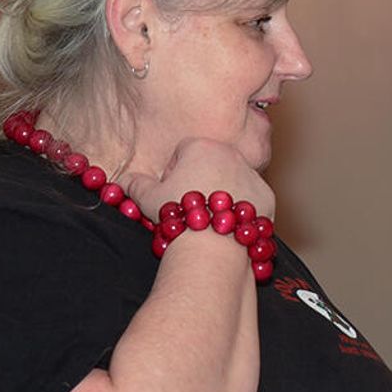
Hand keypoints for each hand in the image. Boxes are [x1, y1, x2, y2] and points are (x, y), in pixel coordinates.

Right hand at [121, 138, 274, 222]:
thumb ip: (134, 185)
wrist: (215, 246)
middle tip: (190, 208)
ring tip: (209, 220)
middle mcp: (233, 155)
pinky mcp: (268, 198)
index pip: (184, 150)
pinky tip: (229, 226)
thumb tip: (122, 181)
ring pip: (234, 182)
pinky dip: (242, 212)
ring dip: (223, 196)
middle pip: (211, 164)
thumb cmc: (180, 218)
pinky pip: (253, 201)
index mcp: (202, 146)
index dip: (175, 172)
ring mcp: (254, 176)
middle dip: (200, 182)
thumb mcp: (147, 199)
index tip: (172, 192)